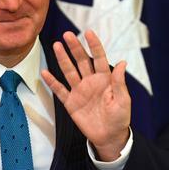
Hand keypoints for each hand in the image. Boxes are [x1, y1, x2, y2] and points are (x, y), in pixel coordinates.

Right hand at [41, 30, 130, 160]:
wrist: (109, 137)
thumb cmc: (119, 117)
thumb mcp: (123, 100)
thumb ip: (120, 82)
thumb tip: (122, 62)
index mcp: (105, 79)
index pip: (99, 58)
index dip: (94, 45)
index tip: (89, 33)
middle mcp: (91, 81)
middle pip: (81, 61)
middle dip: (75, 47)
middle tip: (67, 34)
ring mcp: (80, 91)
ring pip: (69, 71)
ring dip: (63, 59)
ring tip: (56, 45)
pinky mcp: (71, 102)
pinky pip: (60, 90)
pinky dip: (52, 82)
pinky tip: (45, 73)